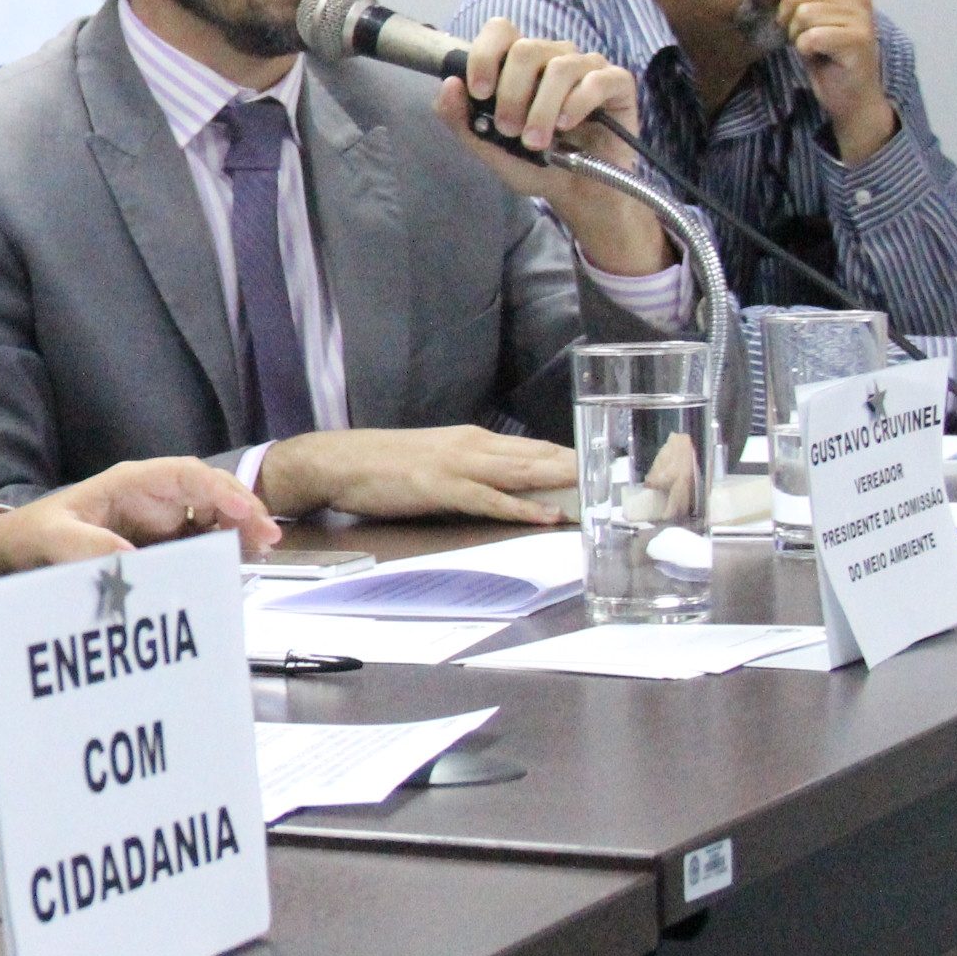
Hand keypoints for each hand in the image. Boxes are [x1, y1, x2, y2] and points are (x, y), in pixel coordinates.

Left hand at [0, 457, 281, 576]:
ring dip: (238, 531)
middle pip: (211, 493)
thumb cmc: (37, 533)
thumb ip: (87, 547)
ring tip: (261, 554)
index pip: (189, 476)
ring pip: (212, 517)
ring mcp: (160, 520)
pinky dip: (221, 551)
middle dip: (243, 510)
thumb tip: (130, 561)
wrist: (20, 549)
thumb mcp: (54, 537)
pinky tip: (238, 566)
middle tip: (268, 539)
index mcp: (133, 483)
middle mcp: (153, 497)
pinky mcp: (161, 544)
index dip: (223, 491)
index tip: (248, 513)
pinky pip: (199, 542)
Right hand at [254, 425, 577, 524]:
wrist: (338, 460)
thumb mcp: (435, 462)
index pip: (534, 447)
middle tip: (619, 483)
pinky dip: (521, 509)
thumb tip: (503, 489)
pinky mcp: (441, 487)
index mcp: (473, 440)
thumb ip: (471, 472)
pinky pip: (491, 500)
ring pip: (522, 474)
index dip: (571, 458)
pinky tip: (546, 516)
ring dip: (562, 485)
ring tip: (598, 495)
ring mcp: (458, 465)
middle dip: (580, 469)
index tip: (604, 470)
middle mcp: (473, 446)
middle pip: (538, 457)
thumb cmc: (382, 465)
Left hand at [441, 20, 669, 276]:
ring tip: (537, 142)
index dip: (485, 55)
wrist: (577, 193)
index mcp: (520, 64)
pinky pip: (597, 79)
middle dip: (511, 93)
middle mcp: (554, 57)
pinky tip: (568, 127)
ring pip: (560, 66)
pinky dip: (577, 104)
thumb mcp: (489, 147)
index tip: (480, 93)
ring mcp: (587, 67)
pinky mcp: (617, 83)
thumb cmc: (535, 164)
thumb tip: (449, 84)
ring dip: (542, 109)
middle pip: (527, 49)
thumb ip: (461, 119)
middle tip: (509, 130)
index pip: (500, 31)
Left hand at [777, 0, 895, 160]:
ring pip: (803, 13)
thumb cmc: (824, 51)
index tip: (798, 9)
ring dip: (797, 35)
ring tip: (814, 45)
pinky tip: (820, 55)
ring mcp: (862, 15)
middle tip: (804, 34)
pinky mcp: (858, 40)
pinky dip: (805, 50)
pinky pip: (810, 36)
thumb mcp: (810, 13)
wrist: (850, 94)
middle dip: (789, 17)